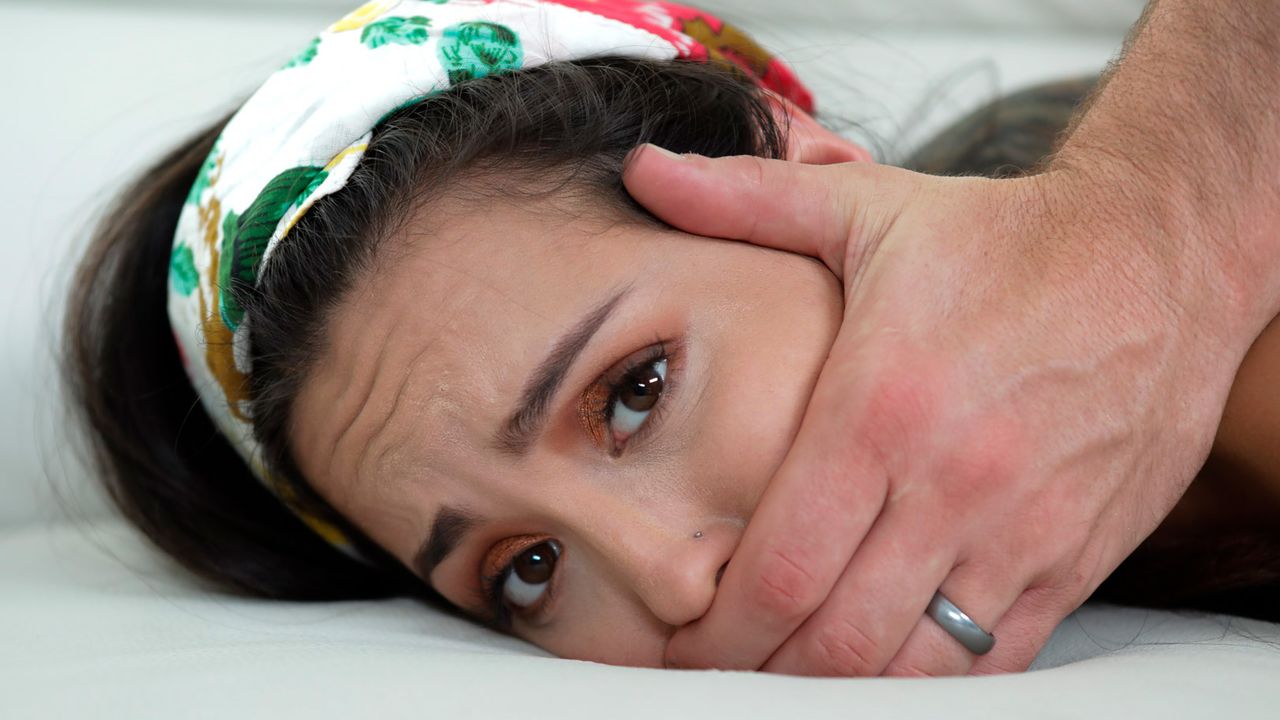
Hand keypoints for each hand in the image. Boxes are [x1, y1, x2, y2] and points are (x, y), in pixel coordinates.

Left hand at [621, 145, 1244, 675]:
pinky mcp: (1078, 553)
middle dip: (763, 673)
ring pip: (916, 665)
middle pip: (838, 639)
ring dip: (844, 686)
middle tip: (721, 669)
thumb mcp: (865, 206)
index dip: (717, 631)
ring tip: (794, 672)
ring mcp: (1024, 528)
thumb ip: (743, 200)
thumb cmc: (1008, 239)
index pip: (780, 567)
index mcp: (881, 406)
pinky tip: (890, 662)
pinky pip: (998, 657)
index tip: (680, 643)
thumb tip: (643, 172)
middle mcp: (953, 482)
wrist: (1161, 251)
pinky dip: (934, 679)